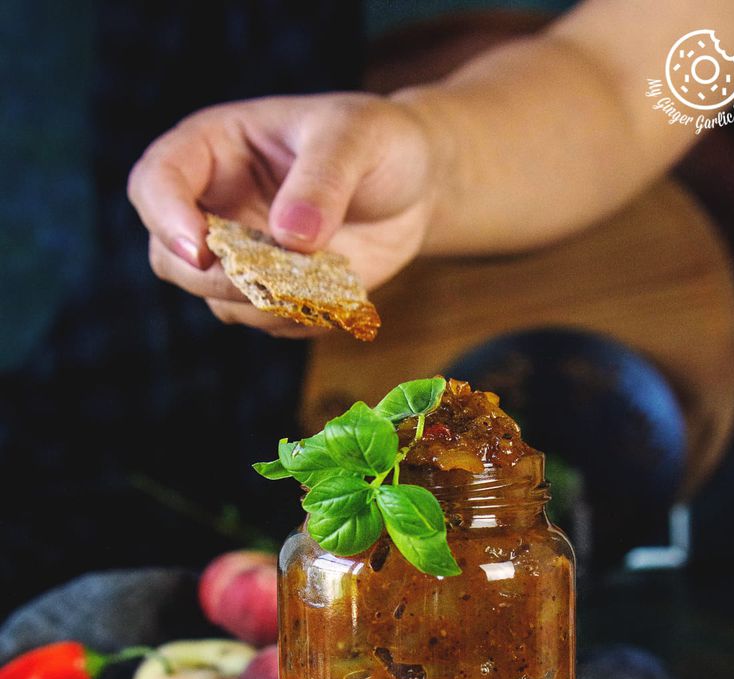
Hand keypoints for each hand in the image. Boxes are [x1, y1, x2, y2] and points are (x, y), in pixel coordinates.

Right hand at [127, 93, 440, 336]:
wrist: (414, 187)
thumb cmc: (378, 142)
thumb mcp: (357, 138)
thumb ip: (323, 180)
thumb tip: (290, 236)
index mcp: (214, 148)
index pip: (157, 181)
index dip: (166, 217)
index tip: (200, 248)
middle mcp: (214, 205)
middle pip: (171, 258)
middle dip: (217, 279)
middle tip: (278, 279)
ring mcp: (240, 254)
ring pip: (216, 300)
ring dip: (267, 305)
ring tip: (328, 281)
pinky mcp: (270, 291)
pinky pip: (264, 322)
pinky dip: (298, 320)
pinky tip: (338, 296)